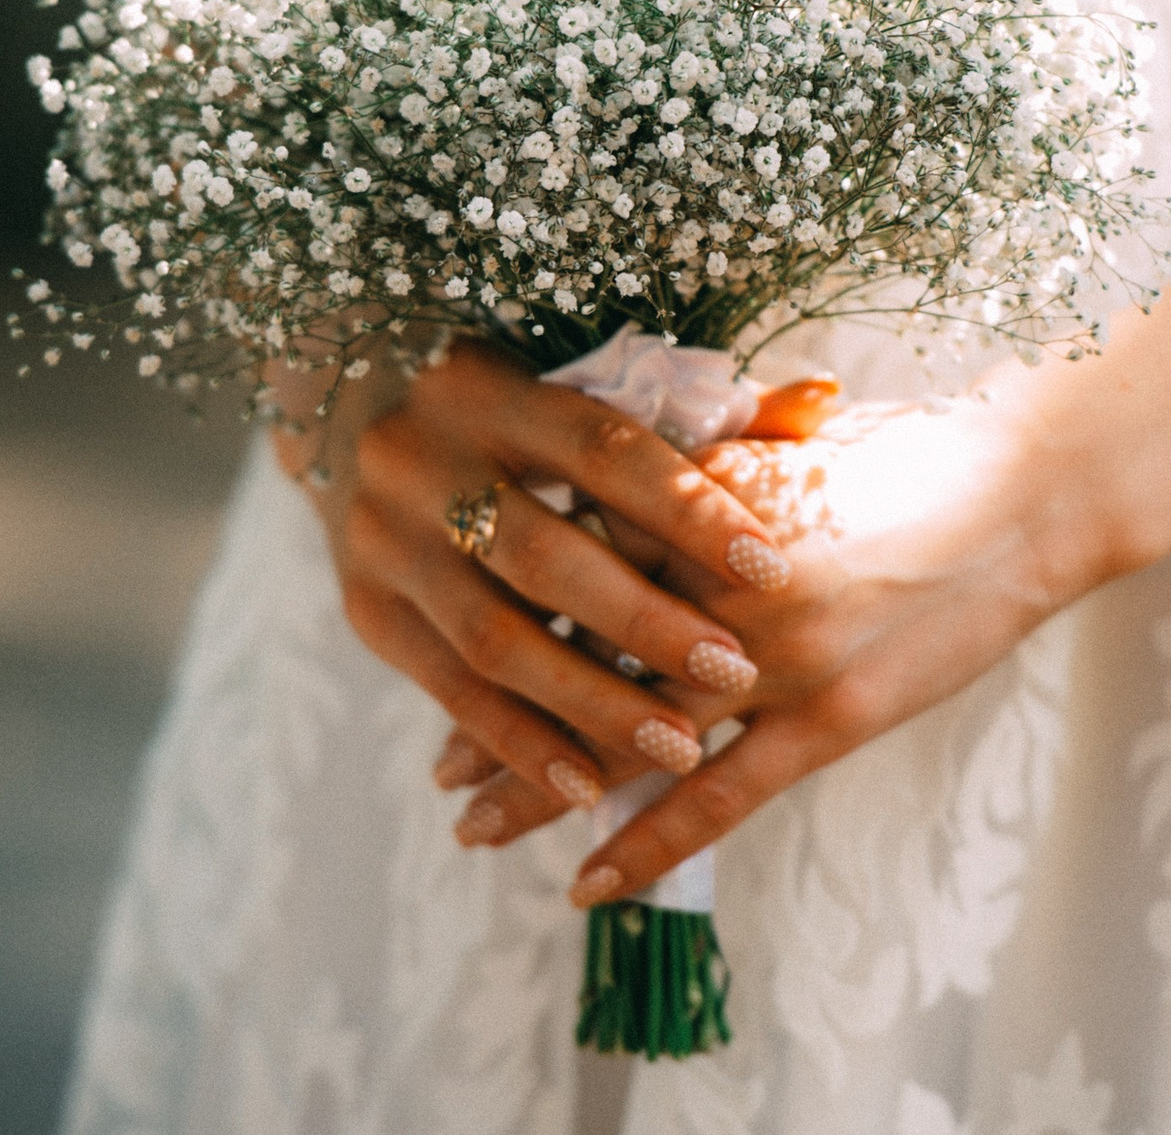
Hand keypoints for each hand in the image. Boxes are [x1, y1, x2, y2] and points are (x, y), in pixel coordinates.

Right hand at [278, 337, 791, 815]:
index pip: (602, 451)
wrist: (345, 398)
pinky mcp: (367, 611)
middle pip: (545, 556)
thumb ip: (705, 410)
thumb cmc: (510, 400)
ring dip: (592, 703)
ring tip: (681, 752)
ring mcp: (386, 543)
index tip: (770, 565)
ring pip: (496, 639)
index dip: (686, 508)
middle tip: (734, 672)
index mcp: (493, 392)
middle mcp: (425, 463)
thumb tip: (825, 401)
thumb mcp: (585, 384)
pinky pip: (449, 690)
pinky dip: (519, 742)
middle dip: (643, 623)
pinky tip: (583, 786)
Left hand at [443, 384, 1118, 904]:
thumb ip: (696, 470)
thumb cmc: (910, 453)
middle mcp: (719, 580)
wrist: (1030, 490)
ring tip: (473, 820)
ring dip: (542, 781)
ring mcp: (775, 656)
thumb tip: (613, 480)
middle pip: (576, 654)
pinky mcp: (829, 716)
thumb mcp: (784, 442)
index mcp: (698, 499)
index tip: (450, 637)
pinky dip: (646, 841)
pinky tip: (585, 882)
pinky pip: (718, 795)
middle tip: (439, 760)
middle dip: (499, 709)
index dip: (503, 605)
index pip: (569, 558)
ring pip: (629, 733)